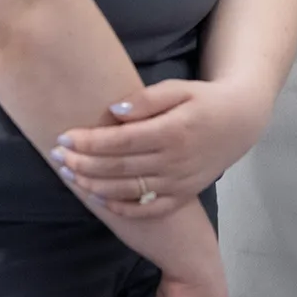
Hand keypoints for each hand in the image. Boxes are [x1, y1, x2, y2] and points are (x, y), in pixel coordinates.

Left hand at [54, 79, 270, 218]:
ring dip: (94, 185)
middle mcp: (175, 161)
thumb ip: (146, 99)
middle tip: (56, 157)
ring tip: (69, 176)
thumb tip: (114, 112)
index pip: (121, 141)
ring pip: (128, 191)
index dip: (89, 142)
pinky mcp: (183, 196)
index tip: (63, 137)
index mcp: (173, 131)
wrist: (240, 122)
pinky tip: (98, 198)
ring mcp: (179, 183)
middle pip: (119, 168)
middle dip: (82, 164)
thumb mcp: (179, 88)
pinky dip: (121, 208)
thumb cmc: (204, 100)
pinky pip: (148, 209)